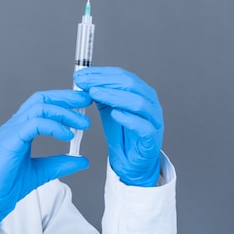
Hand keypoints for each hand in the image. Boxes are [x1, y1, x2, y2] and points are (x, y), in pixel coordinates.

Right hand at [0, 90, 90, 228]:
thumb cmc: (5, 184)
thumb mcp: (41, 172)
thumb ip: (60, 164)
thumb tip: (81, 160)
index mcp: (20, 129)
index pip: (42, 104)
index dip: (63, 100)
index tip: (83, 104)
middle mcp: (14, 125)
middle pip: (41, 99)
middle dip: (66, 97)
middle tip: (86, 101)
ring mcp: (11, 130)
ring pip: (39, 108)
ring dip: (64, 112)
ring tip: (82, 124)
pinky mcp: (10, 140)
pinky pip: (34, 124)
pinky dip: (54, 126)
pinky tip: (66, 135)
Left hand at [73, 67, 162, 186]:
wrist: (131, 159)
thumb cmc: (121, 133)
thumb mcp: (107, 108)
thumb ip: (98, 94)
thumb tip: (82, 79)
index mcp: (139, 91)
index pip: (121, 75)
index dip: (100, 73)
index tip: (80, 75)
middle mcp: (149, 102)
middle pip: (130, 84)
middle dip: (104, 81)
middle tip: (84, 83)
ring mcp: (153, 119)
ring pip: (138, 103)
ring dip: (114, 96)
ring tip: (94, 94)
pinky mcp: (152, 137)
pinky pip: (143, 126)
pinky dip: (129, 118)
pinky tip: (115, 114)